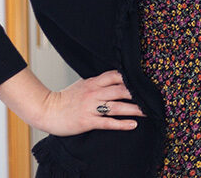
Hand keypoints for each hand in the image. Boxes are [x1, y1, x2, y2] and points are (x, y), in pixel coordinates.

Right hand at [0, 68, 143, 136]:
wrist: (47, 110)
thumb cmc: (66, 99)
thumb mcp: (83, 85)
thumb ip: (99, 82)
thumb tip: (117, 78)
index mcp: (93, 82)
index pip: (116, 75)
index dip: (132, 77)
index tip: (146, 79)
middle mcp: (94, 93)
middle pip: (121, 90)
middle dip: (138, 92)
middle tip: (153, 95)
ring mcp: (91, 107)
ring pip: (117, 106)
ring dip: (135, 108)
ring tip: (149, 111)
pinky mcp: (88, 121)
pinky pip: (108, 122)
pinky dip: (122, 123)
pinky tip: (133, 124)